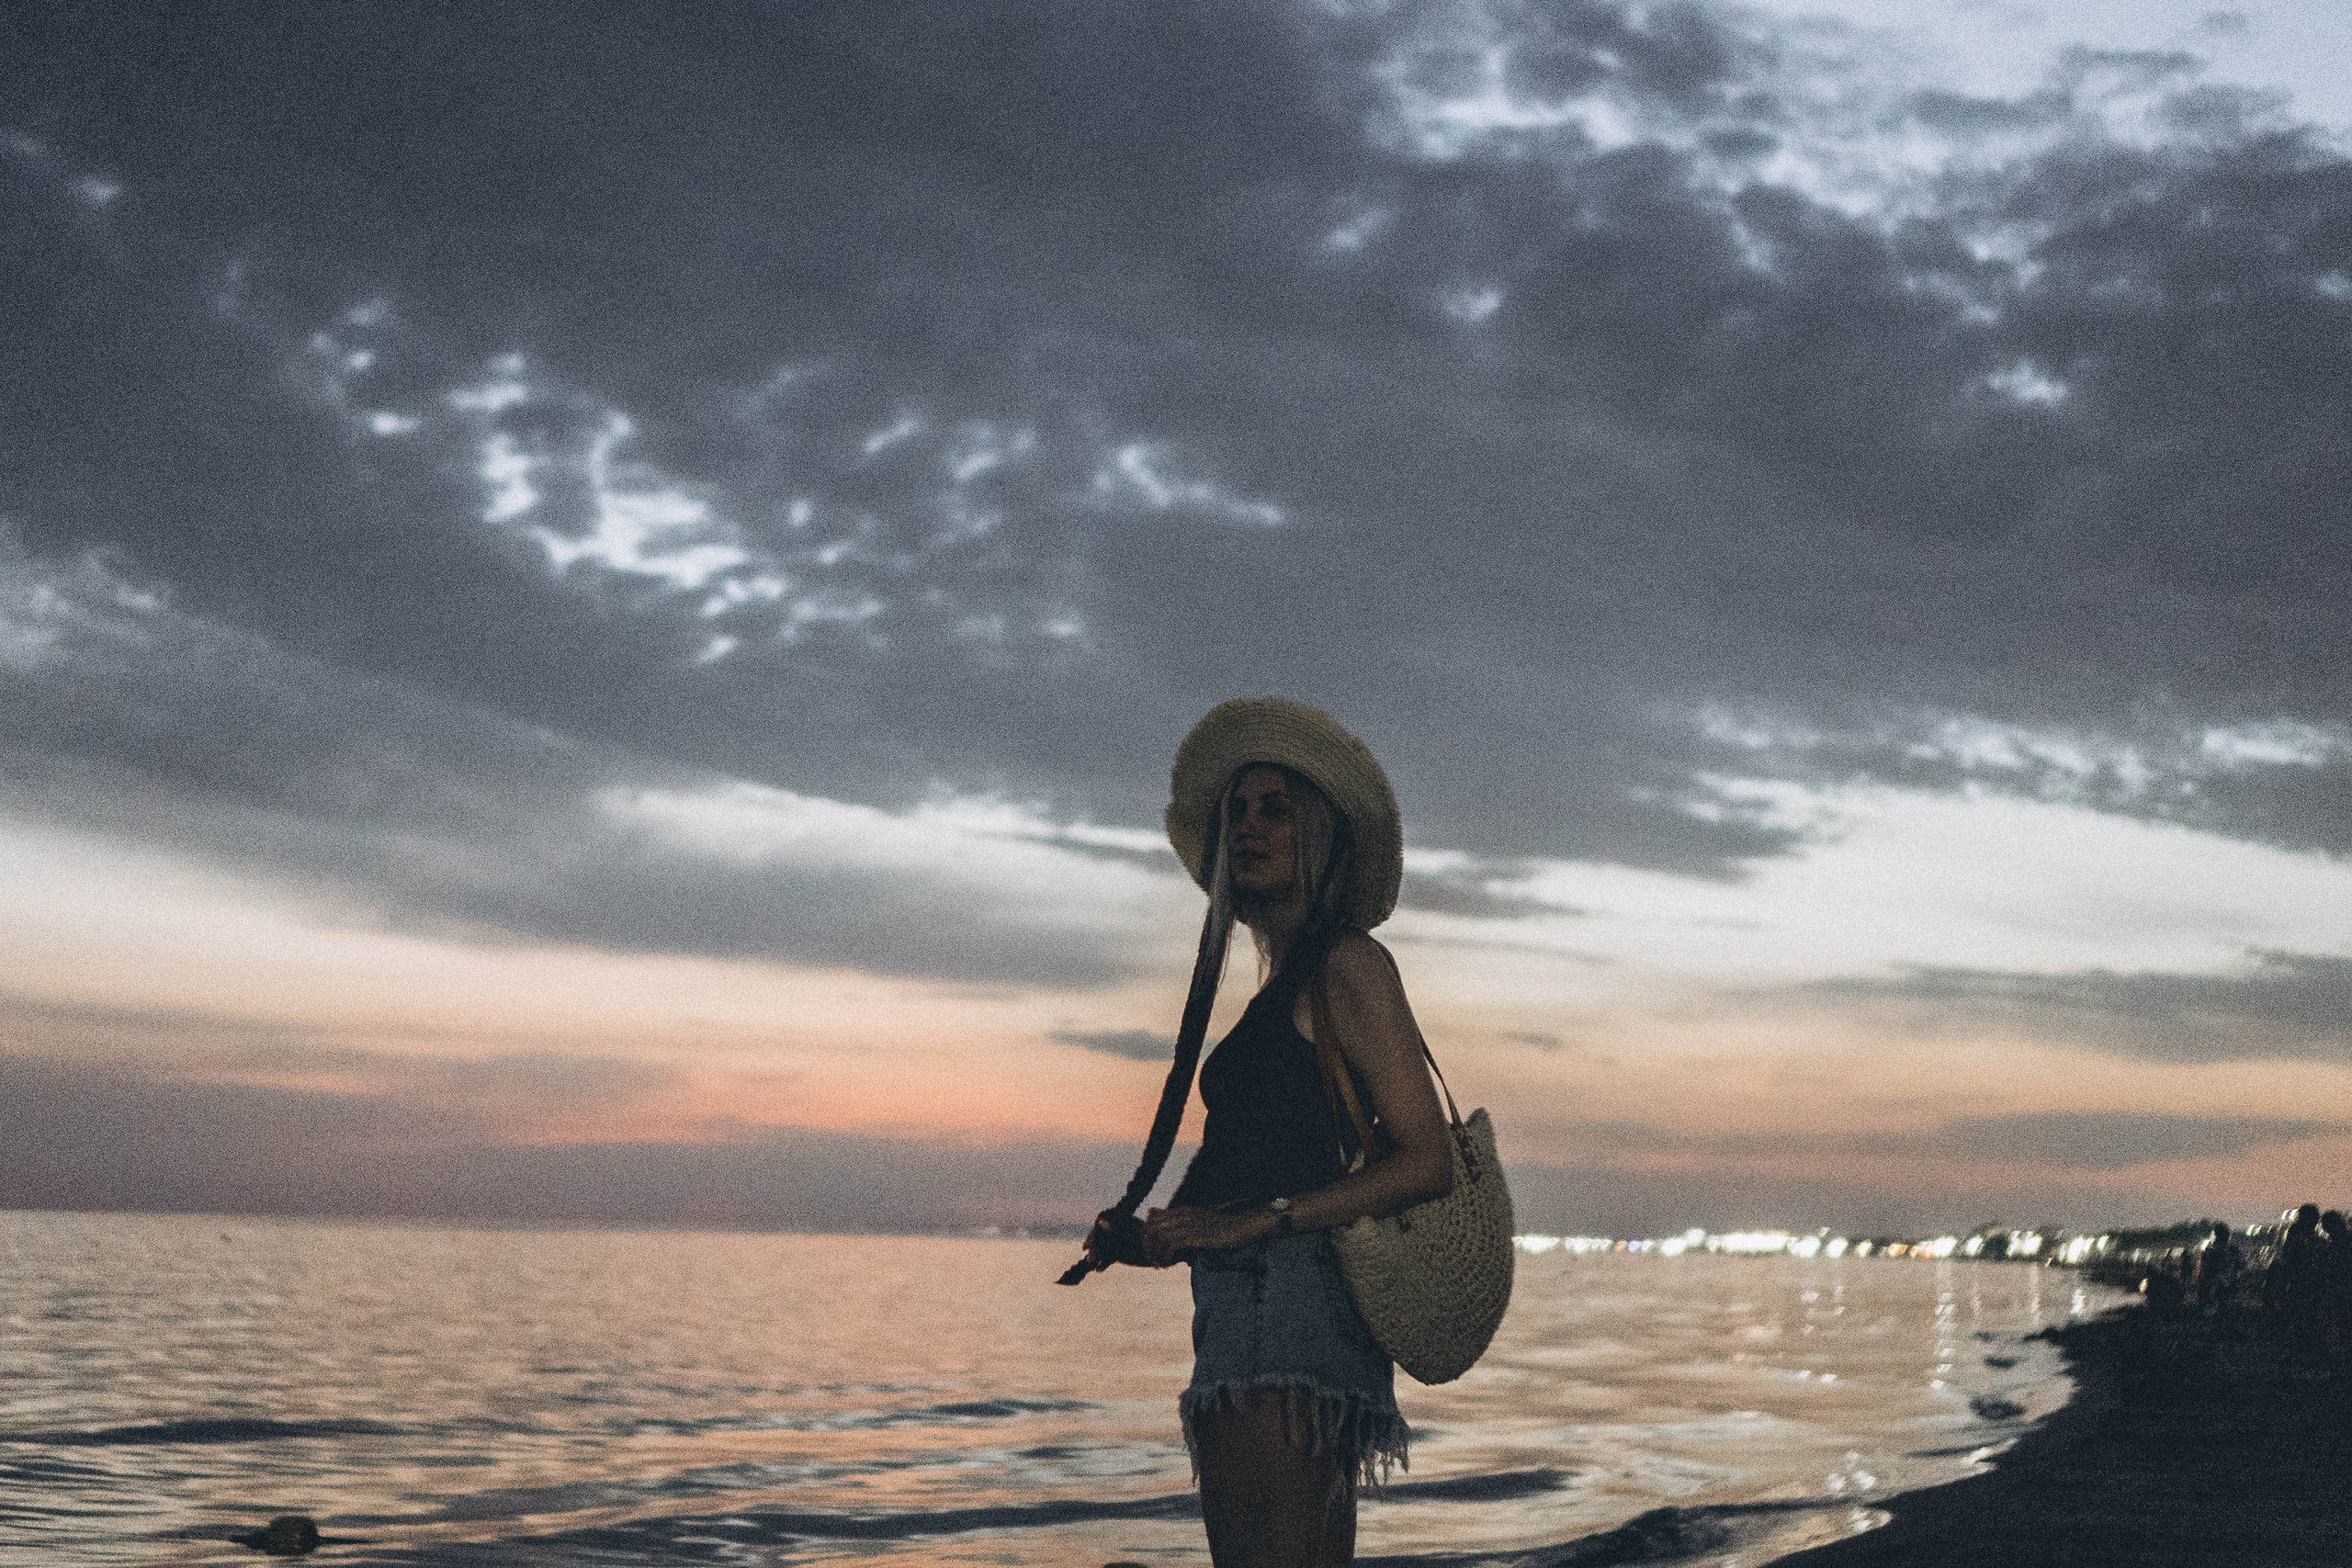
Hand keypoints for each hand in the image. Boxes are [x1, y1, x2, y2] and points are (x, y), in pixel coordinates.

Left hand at [1142, 1205, 1273, 1264]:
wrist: (1242, 1226)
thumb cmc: (1223, 1228)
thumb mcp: (1200, 1224)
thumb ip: (1184, 1226)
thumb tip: (1173, 1240)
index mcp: (1182, 1210)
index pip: (1152, 1219)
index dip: (1147, 1237)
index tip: (1152, 1251)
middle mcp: (1182, 1214)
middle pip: (1151, 1228)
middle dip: (1148, 1247)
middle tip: (1154, 1261)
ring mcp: (1188, 1223)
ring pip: (1158, 1236)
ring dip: (1155, 1253)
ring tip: (1160, 1265)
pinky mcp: (1194, 1234)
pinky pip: (1170, 1244)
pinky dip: (1165, 1256)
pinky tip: (1168, 1264)